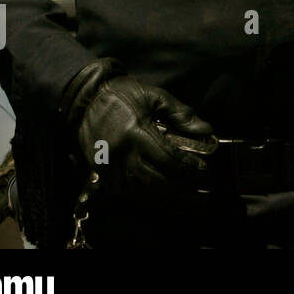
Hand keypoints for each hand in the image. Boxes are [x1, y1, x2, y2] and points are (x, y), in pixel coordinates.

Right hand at [65, 65, 216, 193]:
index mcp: (135, 132)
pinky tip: (161, 197)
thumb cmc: (123, 94)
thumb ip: (181, 114)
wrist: (86, 98)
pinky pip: (124, 192)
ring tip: (187, 198)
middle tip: (201, 189)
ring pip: (139, 192)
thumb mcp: (155, 96)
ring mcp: (107, 166)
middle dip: (181, 186)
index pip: (167, 158)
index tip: (204, 170)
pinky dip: (144, 196)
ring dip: (164, 197)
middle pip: (155, 180)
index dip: (187, 167)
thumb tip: (206, 130)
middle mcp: (120, 154)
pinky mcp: (99, 172)